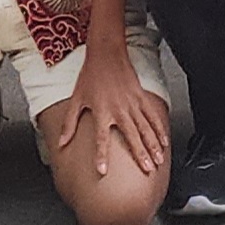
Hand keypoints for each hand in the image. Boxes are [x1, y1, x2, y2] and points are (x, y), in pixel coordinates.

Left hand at [52, 41, 168, 175]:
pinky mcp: (141, 97)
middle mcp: (119, 110)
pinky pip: (152, 116)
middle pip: (131, 136)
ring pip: (145, 128)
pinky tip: (164, 141)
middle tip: (146, 170)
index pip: (100, 139)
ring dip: (152, 145)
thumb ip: (69, 124)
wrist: (107, 54)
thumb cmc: (90, 76)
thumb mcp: (76, 100)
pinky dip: (159, 129)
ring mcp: (132, 103)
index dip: (101, 155)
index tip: (103, 171)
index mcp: (101, 112)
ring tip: (157, 160)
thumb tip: (61, 143)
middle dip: (140, 154)